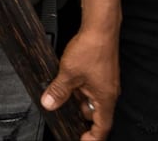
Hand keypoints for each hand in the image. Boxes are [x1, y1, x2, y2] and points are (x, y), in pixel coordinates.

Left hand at [42, 26, 118, 140]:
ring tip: (60, 93)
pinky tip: (66, 81)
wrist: (100, 28)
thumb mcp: (69, 74)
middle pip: (94, 113)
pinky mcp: (101, 72)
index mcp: (105, 99)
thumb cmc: (91, 49)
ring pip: (90, 98)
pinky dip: (78, 88)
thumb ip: (58, 91)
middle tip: (63, 113)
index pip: (102, 127)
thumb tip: (49, 104)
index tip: (82, 140)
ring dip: (76, 99)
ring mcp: (105, 82)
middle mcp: (108, 92)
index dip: (92, 137)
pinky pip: (89, 87)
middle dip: (79, 115)